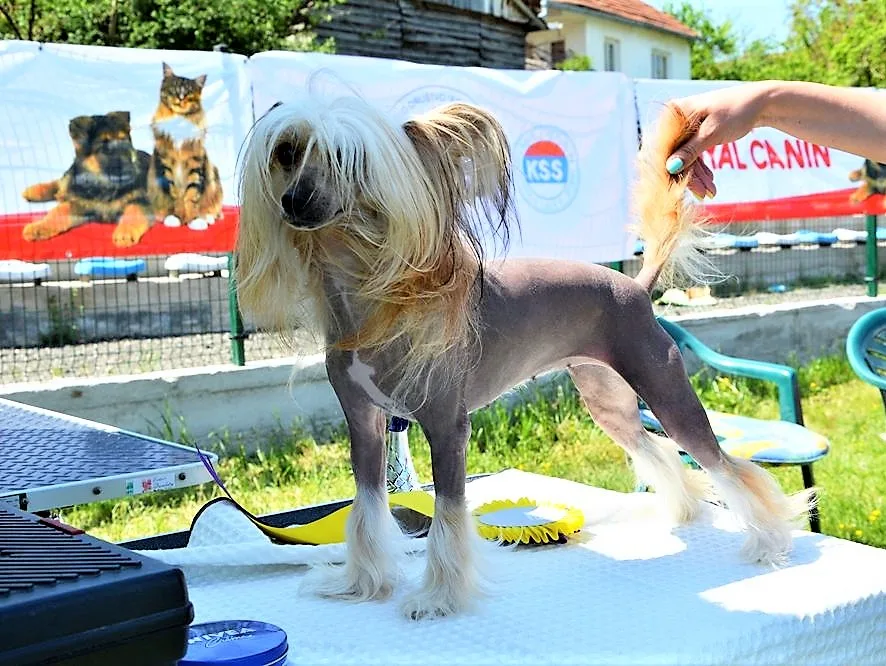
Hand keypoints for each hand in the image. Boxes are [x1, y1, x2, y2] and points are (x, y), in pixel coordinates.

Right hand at [664, 82, 772, 198]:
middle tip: (704, 194)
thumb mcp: (711, 133)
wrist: (762, 102)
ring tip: (711, 192)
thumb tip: (669, 168)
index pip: (664, 147)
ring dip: (698, 177)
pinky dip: (702, 169)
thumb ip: (689, 151)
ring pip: (685, 158)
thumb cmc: (736, 112)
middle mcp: (675, 119)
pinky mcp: (695, 134)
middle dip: (689, 176)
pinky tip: (710, 181)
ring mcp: (685, 127)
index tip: (678, 189)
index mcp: (674, 113)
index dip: (669, 169)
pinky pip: (693, 155)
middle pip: (675, 154)